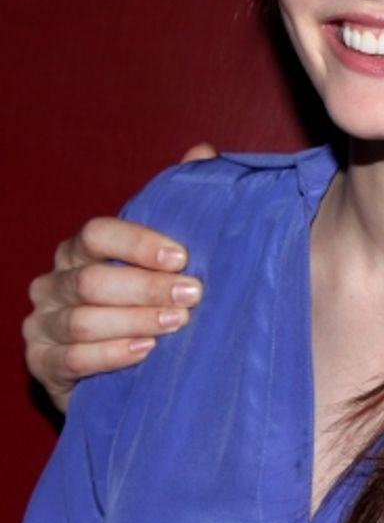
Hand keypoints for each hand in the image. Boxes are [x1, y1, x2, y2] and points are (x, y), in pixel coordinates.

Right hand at [24, 143, 215, 411]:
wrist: (123, 370)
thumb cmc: (147, 302)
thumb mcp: (165, 256)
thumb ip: (178, 203)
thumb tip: (202, 152)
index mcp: (79, 250)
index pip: (96, 233)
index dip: (138, 242)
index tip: (182, 256)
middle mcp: (53, 282)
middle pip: (93, 280)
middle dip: (147, 287)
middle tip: (193, 294)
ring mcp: (42, 324)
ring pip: (83, 320)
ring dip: (135, 321)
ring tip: (177, 323)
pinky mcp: (41, 364)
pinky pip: (71, 359)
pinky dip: (111, 355)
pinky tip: (145, 352)